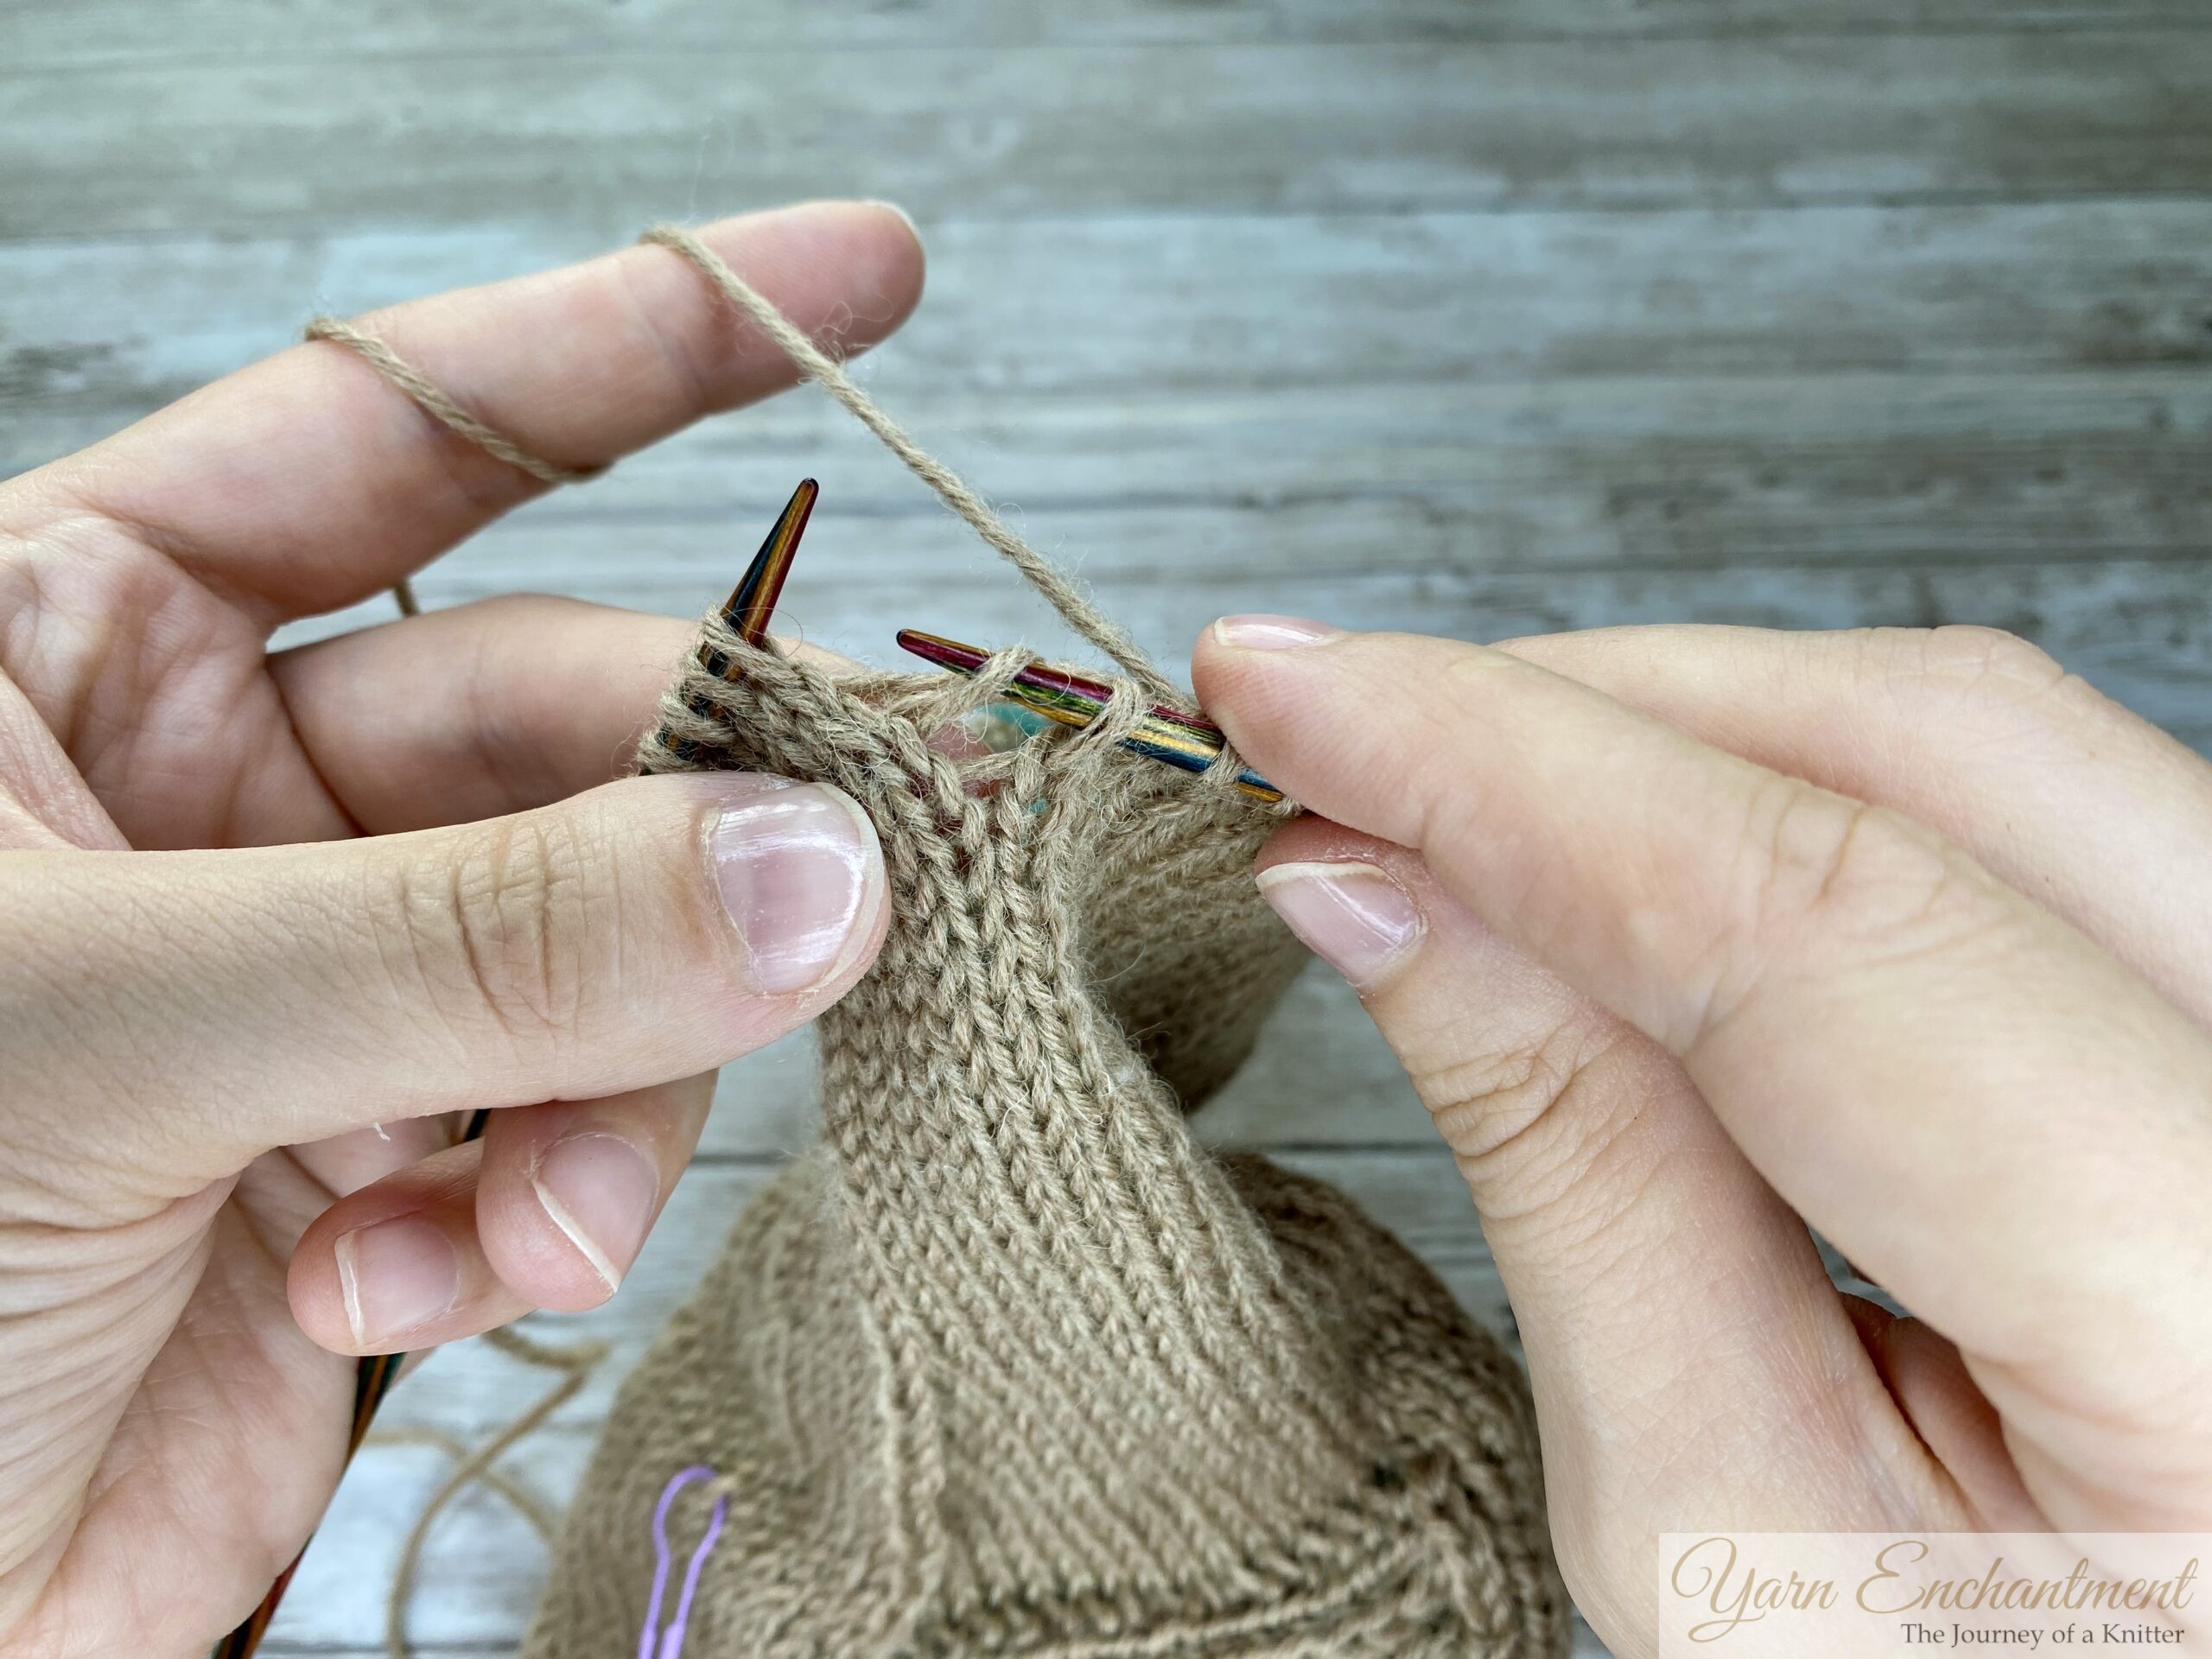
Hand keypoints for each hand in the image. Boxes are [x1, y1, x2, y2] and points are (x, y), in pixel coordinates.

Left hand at [0, 203, 918, 1655]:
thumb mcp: (102, 1030)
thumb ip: (474, 938)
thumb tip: (809, 866)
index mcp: (61, 646)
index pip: (392, 430)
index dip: (634, 344)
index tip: (859, 280)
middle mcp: (205, 791)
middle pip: (558, 720)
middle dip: (693, 820)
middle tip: (853, 879)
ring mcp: (312, 977)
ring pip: (601, 942)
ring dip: (607, 1082)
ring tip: (522, 1218)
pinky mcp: (383, 1165)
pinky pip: (564, 1129)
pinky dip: (532, 1215)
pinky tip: (423, 1287)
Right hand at [1197, 618, 2211, 1653]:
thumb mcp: (1745, 1552)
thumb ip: (1580, 1190)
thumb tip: (1388, 900)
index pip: (1827, 917)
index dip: (1509, 769)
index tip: (1289, 697)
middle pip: (1944, 754)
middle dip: (1587, 711)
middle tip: (1339, 726)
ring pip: (1995, 753)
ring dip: (1681, 742)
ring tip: (1454, 795)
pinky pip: (2030, 827)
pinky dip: (1796, 809)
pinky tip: (1632, 851)